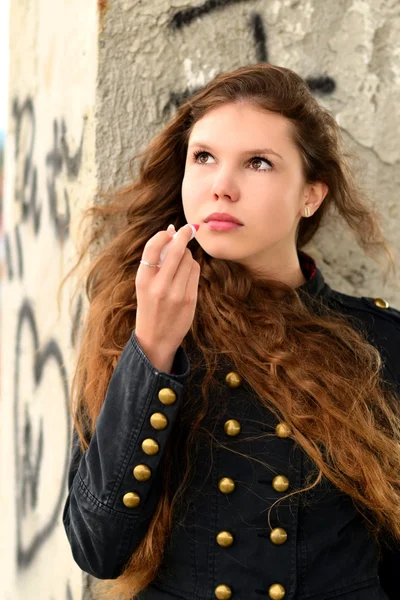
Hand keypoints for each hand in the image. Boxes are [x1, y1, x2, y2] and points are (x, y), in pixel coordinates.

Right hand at [135, 224, 200, 365]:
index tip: (170, 230)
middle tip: (189, 228)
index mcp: (143, 280)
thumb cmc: (149, 307)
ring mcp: (176, 293)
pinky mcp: (189, 299)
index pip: (153, 248)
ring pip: (189, 260)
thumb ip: (155, 263)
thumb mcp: (144, 286)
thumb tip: (171, 232)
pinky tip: (187, 271)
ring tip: (181, 261)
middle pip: (176, 251)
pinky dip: (193, 267)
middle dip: (184, 236)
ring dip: (187, 255)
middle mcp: (159, 286)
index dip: (163, 235)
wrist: (155, 339)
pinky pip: (195, 273)